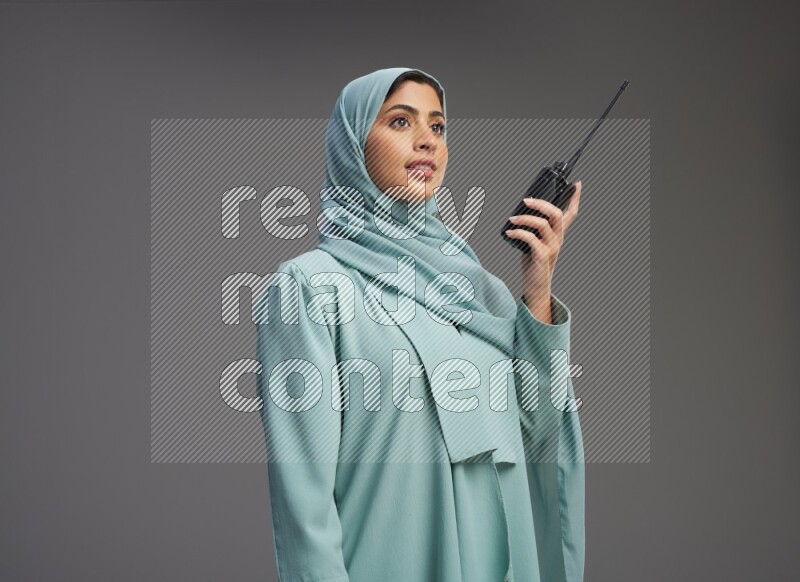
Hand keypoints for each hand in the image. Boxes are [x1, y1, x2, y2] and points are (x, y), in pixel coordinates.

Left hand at [504, 180, 581, 320]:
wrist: (536, 287)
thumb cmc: (534, 263)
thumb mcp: (535, 242)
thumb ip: (534, 229)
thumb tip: (522, 210)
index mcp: (558, 234)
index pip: (571, 213)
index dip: (575, 198)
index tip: (577, 183)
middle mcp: (558, 239)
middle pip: (558, 214)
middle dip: (542, 204)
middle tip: (526, 200)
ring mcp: (551, 248)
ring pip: (544, 225)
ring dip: (526, 218)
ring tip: (512, 218)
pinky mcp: (542, 257)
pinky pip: (532, 239)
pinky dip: (519, 232)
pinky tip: (509, 231)